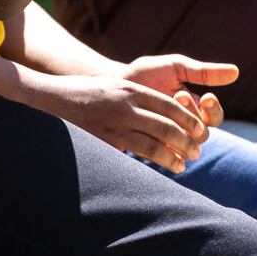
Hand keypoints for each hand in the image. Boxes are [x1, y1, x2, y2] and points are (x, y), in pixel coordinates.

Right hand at [35, 55, 236, 171]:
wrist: (57, 95)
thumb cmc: (90, 93)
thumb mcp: (117, 89)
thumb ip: (138, 99)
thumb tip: (166, 115)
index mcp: (132, 91)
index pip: (169, 105)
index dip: (188, 119)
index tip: (200, 130)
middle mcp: (126, 106)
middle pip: (166, 125)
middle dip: (186, 140)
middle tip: (198, 150)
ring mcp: (116, 124)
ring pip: (154, 144)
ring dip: (173, 155)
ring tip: (184, 164)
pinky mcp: (106, 140)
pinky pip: (135, 153)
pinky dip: (153, 161)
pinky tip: (163, 166)